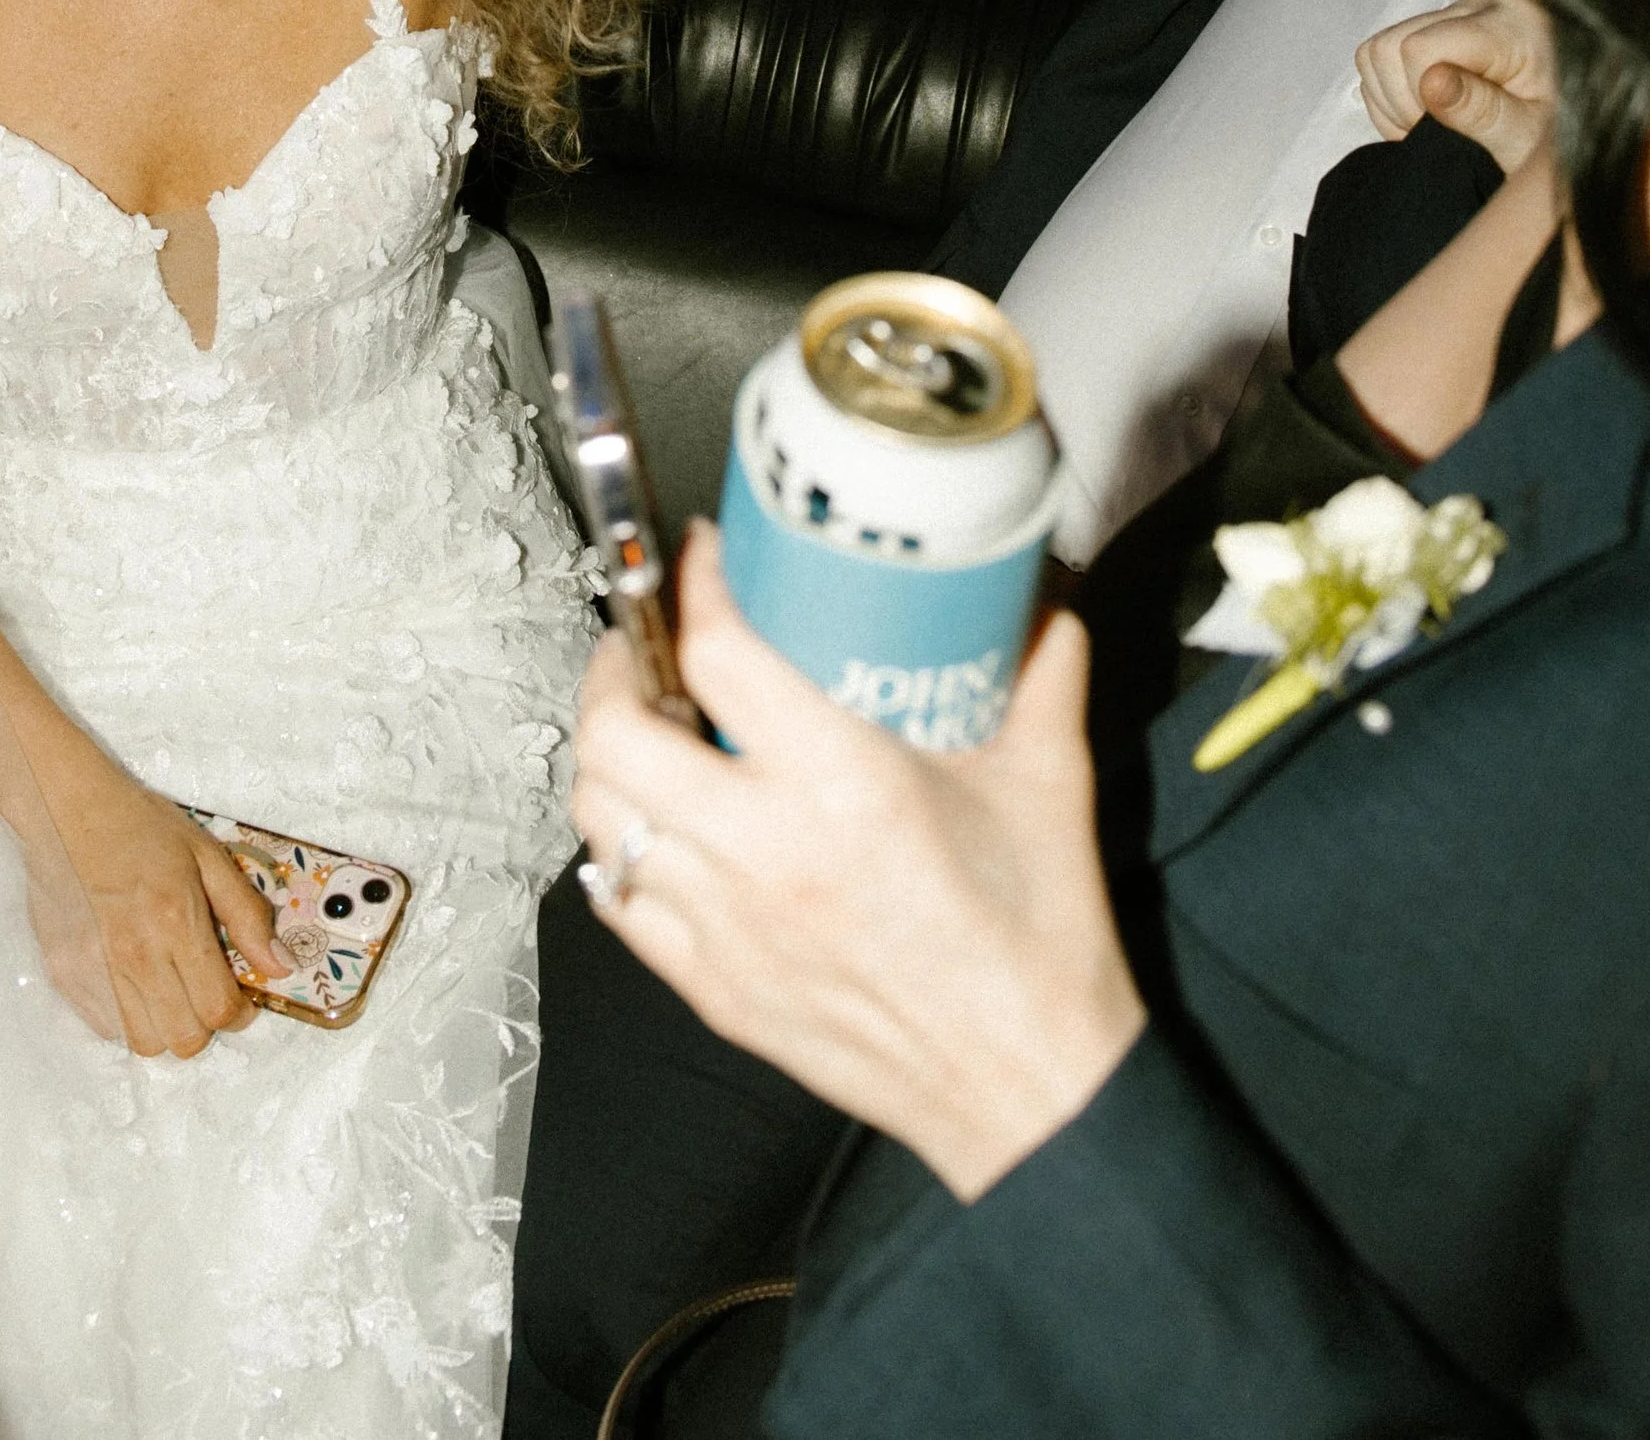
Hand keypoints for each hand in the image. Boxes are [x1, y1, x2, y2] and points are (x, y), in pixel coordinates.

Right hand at [44, 749, 286, 1059]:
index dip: (241, 1013)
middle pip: (185, 1039)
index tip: (243, 1001)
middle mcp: (133, 955)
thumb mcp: (207, 856)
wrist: (66, 810)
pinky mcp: (64, 977)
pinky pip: (108, 1029)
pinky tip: (135, 980)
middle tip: (206, 993)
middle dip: (207, 1024)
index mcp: (175, 921)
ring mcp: (94, 971)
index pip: (218, 1007)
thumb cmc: (140, 826)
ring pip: (146, 1044)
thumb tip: (280, 964)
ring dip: (168, 1027)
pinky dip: (130, 1018)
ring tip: (170, 989)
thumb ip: (246, 914)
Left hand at [573, 530, 1143, 1203]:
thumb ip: (1039, 671)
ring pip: (603, 818)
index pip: (716, 655)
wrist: (1028, 1092)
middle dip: (615, 668)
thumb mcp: (1047, 780)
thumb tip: (1039, 598)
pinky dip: (620, 851)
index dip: (693, 585)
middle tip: (645, 641)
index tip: (702, 558)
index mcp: (842, 786)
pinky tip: (653, 825)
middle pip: (618, 734)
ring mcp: (727, 930)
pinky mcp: (715, 991)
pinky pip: (621, 905)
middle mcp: (765, 854)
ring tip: (641, 723)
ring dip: (608, 757)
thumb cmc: (1036, 942)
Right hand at [1356, 0, 1551, 172]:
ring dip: (1392, 100)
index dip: (1418, 96)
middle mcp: (1475, 10)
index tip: (1444, 130)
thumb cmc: (1559, 134)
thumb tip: (1431, 82)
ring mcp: (1451, 16)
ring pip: (1377, 50)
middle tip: (1439, 131)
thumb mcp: (1529, 138)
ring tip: (1435, 124)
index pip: (1419, 47)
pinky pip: (1378, 57)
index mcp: (1507, 29)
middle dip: (1401, 101)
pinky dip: (1389, 96)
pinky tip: (1428, 114)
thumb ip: (1483, 112)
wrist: (1572, 131)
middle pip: (1390, 45)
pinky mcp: (1434, 29)